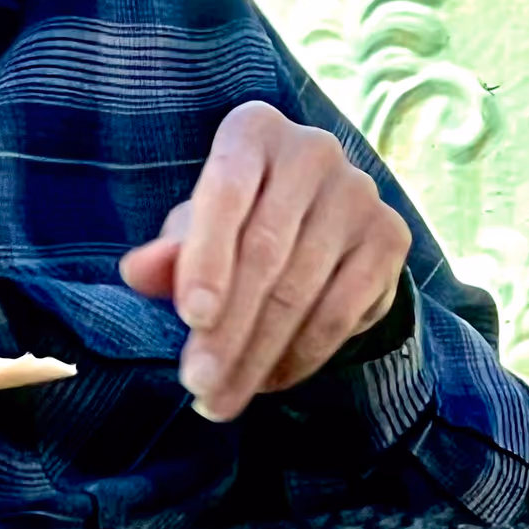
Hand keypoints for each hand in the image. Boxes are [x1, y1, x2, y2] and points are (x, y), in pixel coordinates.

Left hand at [118, 102, 410, 422]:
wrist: (313, 213)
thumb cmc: (236, 216)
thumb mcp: (194, 226)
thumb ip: (168, 250)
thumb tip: (137, 272)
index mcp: (253, 130)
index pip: (224, 192)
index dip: (207, 257)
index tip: (190, 318)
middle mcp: (312, 150)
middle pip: (265, 253)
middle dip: (227, 329)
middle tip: (200, 386)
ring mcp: (358, 193)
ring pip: (302, 290)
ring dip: (258, 355)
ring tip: (223, 398)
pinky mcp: (390, 236)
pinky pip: (342, 311)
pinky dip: (301, 356)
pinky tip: (267, 381)